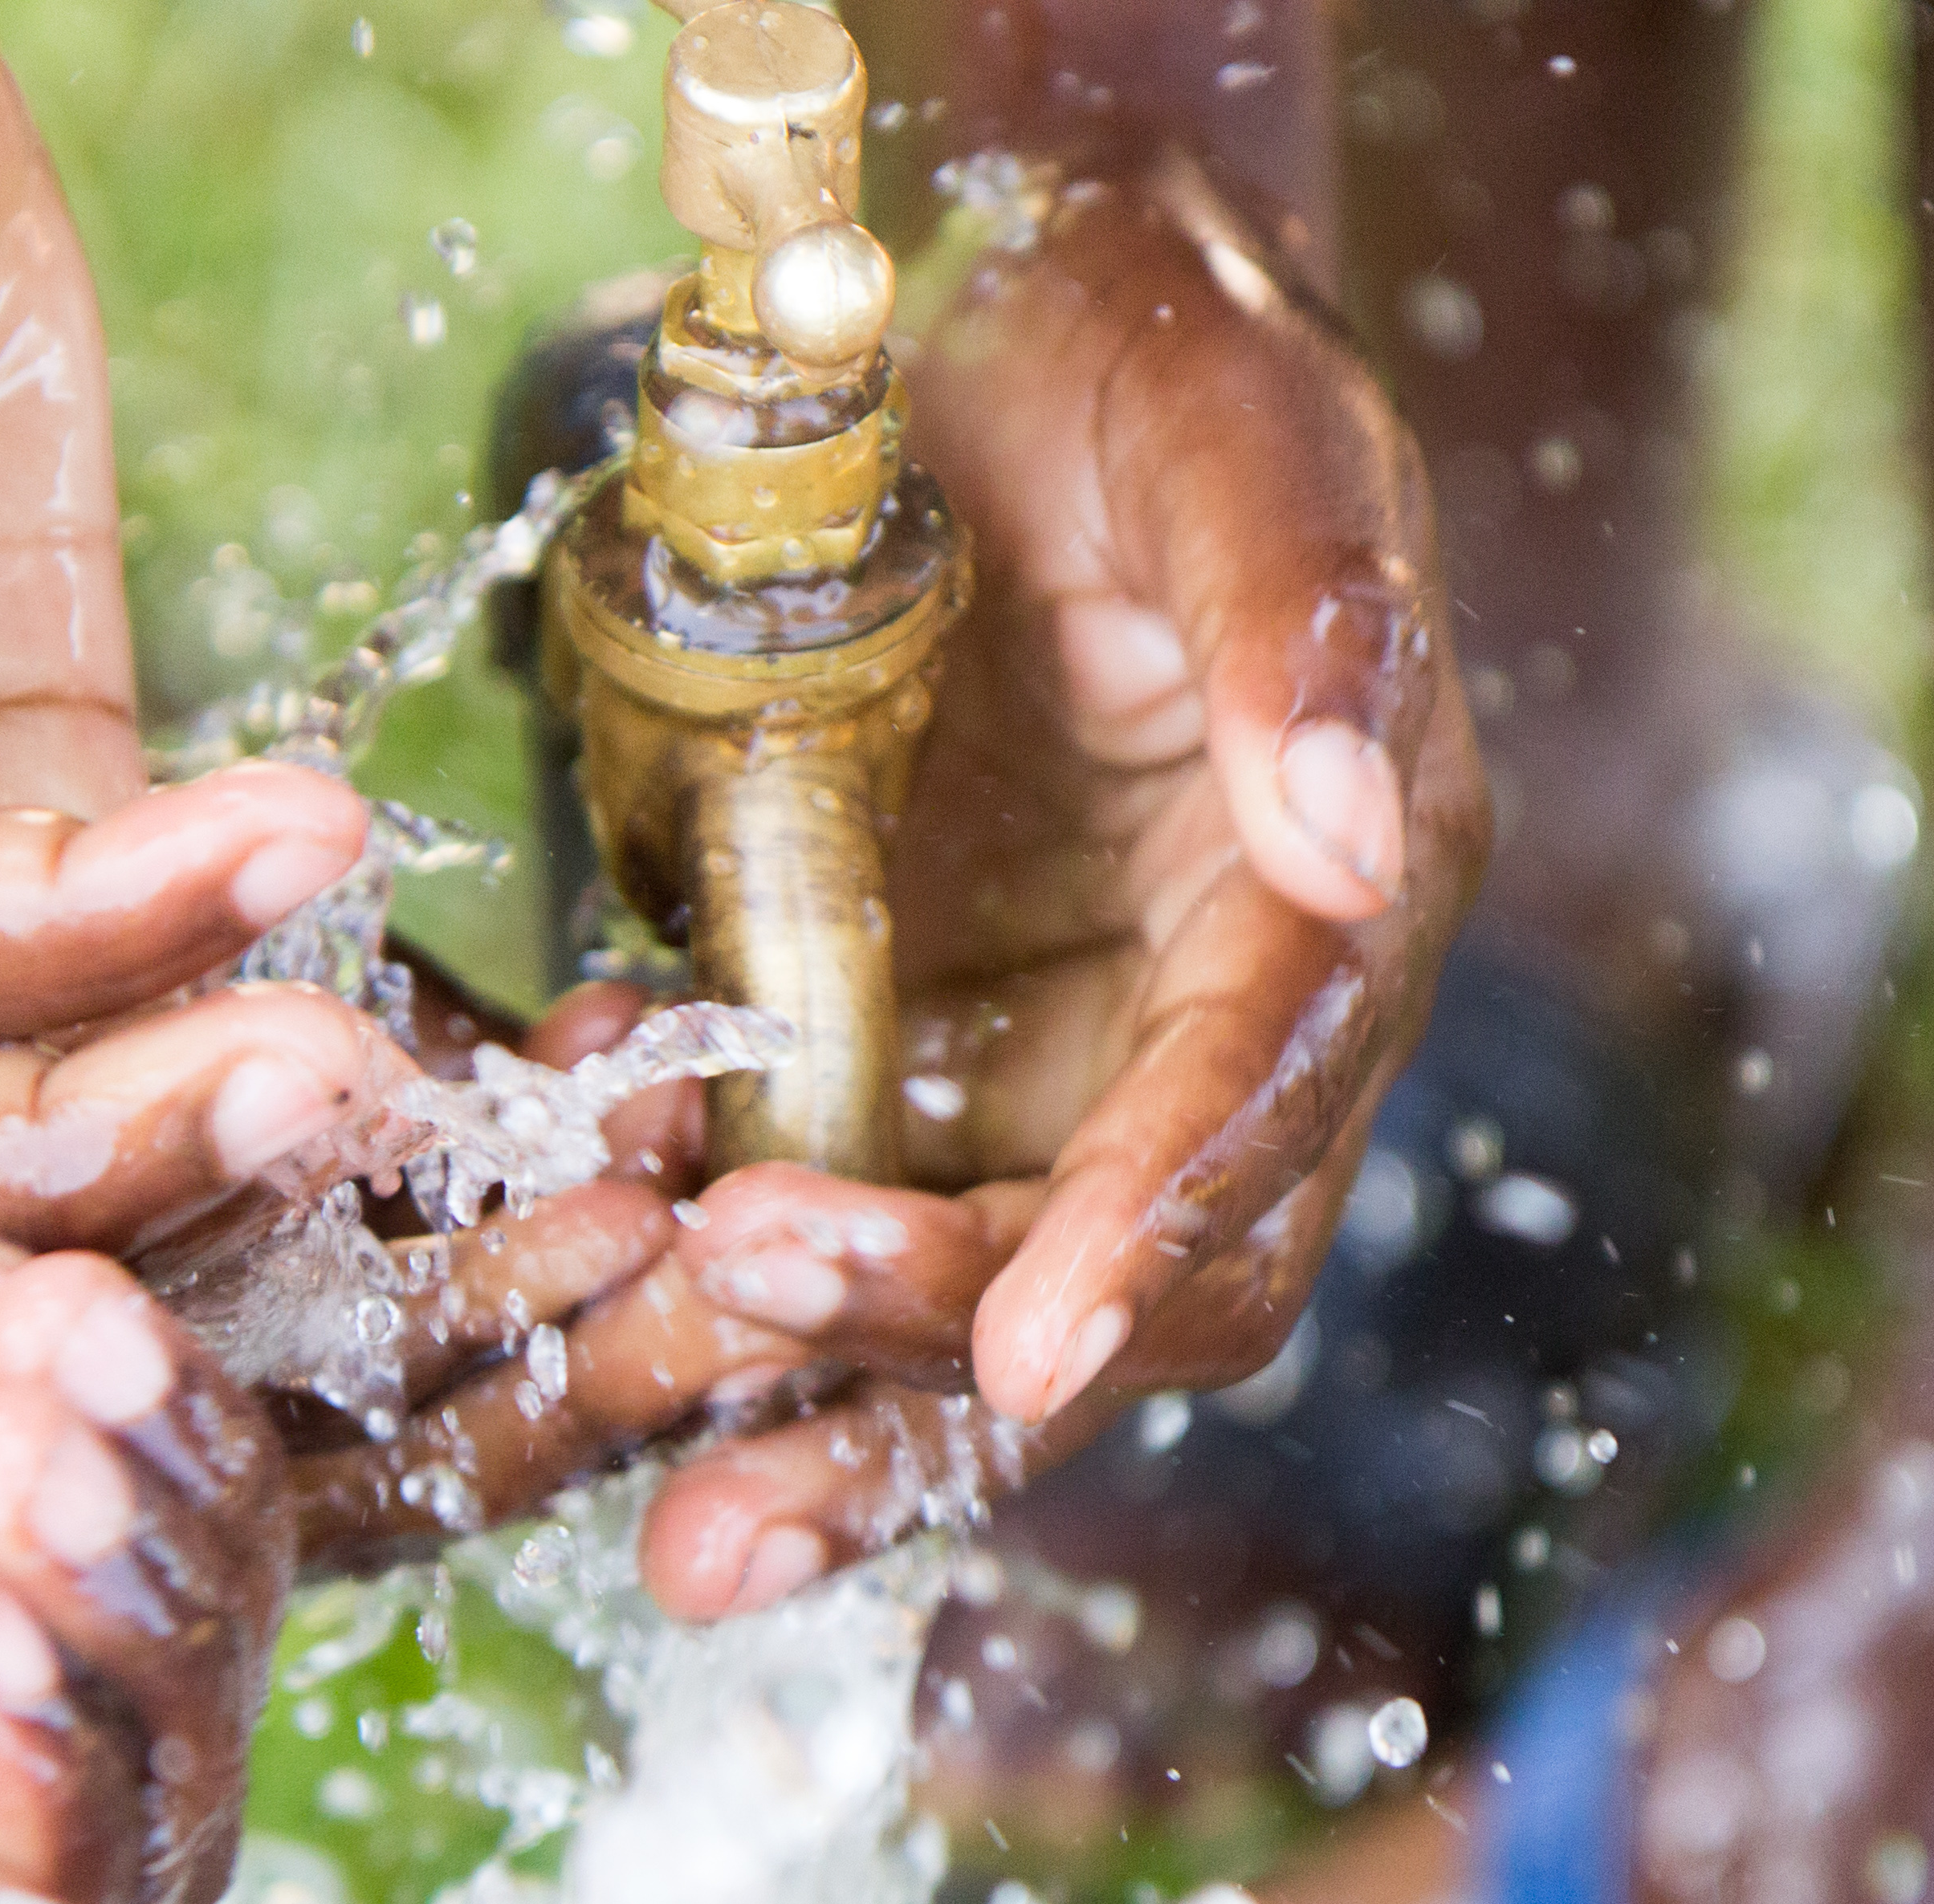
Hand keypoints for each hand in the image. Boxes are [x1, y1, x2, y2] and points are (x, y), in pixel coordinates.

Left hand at [299, 158, 1483, 1606]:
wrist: (996, 329)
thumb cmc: (1149, 353)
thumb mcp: (1242, 429)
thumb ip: (1307, 627)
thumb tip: (1357, 845)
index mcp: (1332, 913)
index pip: (1256, 1114)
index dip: (1150, 1239)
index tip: (1036, 1353)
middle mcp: (1207, 1035)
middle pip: (1107, 1279)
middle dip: (931, 1384)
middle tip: (741, 1491)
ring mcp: (1050, 1065)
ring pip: (964, 1304)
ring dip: (828, 1429)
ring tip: (683, 1544)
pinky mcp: (905, 1056)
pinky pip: (820, 1205)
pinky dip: (712, 1271)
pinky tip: (576, 1277)